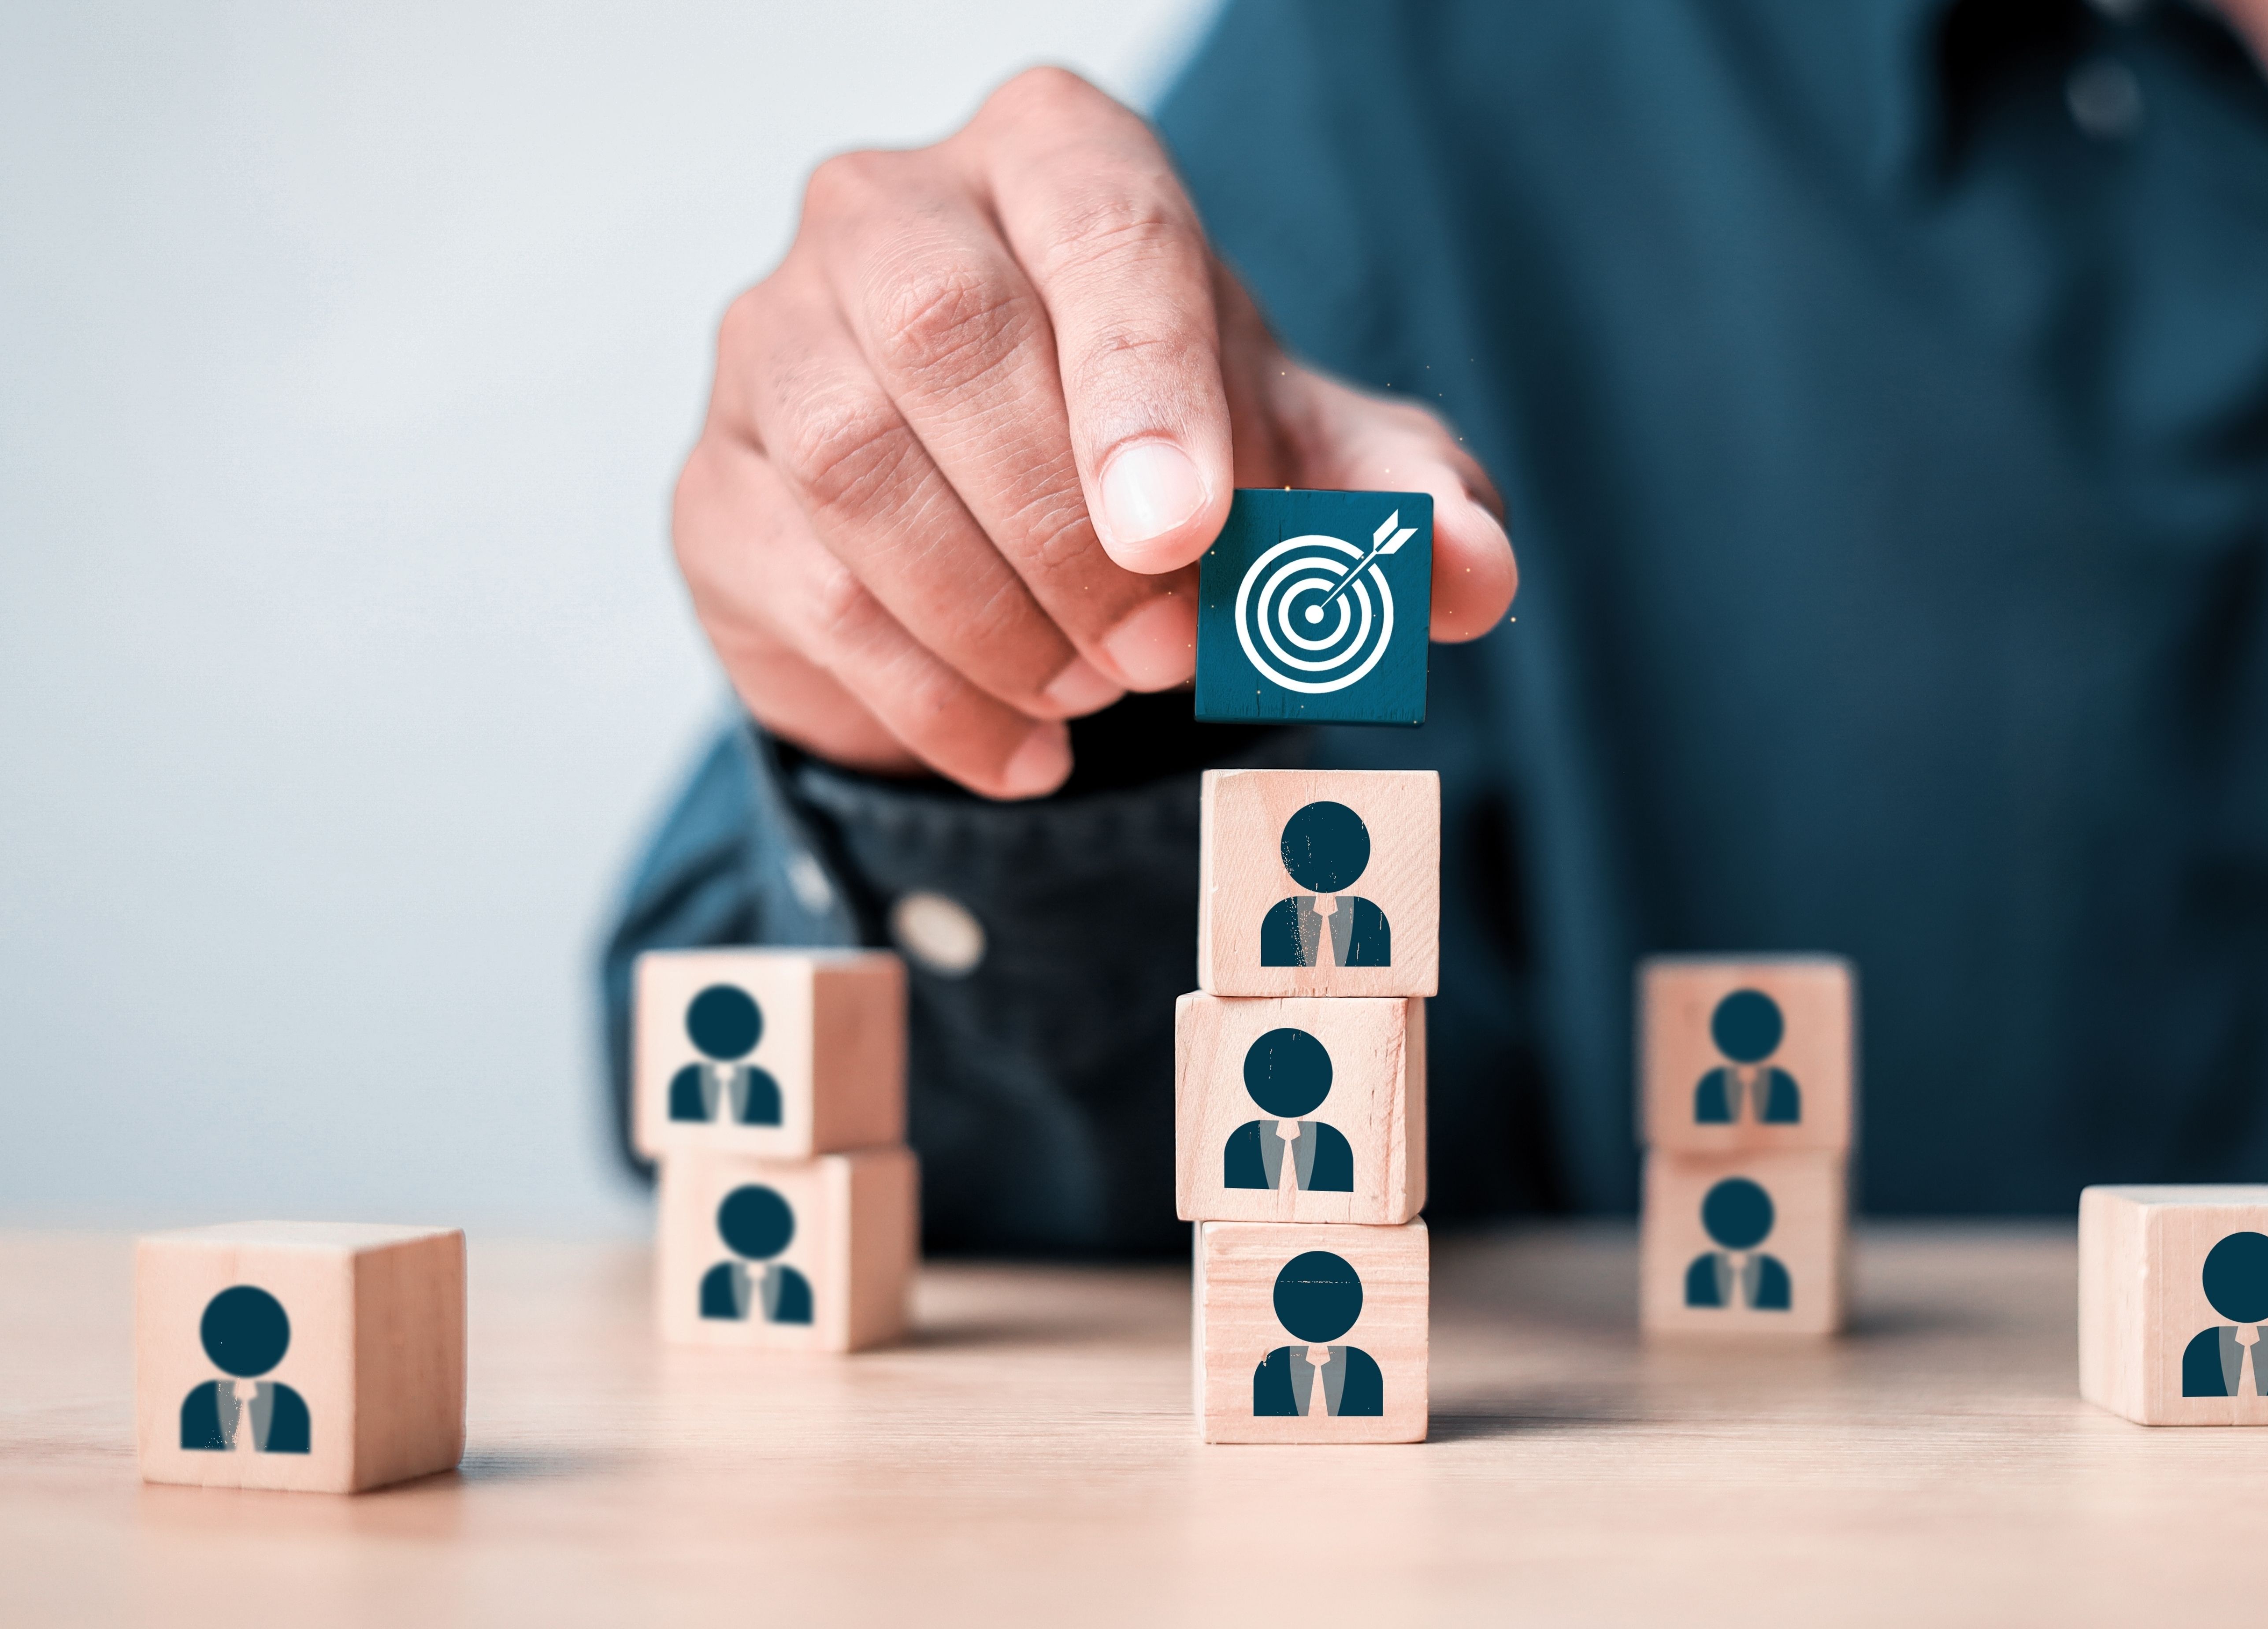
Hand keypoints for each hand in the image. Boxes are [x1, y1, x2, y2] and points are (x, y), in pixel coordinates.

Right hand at [674, 68, 1517, 797]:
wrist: (1016, 533)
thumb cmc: (1172, 461)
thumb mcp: (1309, 474)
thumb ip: (1401, 508)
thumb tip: (1470, 572)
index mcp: (1053, 160)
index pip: (1098, 226)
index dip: (1145, 377)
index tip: (1192, 525)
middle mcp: (888, 213)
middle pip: (945, 332)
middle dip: (1069, 524)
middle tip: (1167, 653)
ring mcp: (772, 343)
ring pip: (853, 462)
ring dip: (996, 613)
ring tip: (1098, 695)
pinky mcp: (716, 486)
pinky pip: (803, 585)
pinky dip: (931, 694)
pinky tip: (1027, 748)